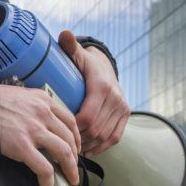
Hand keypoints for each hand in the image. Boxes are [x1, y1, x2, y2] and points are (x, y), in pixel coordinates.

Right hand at [0, 64, 80, 185]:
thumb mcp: (19, 96)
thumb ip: (33, 108)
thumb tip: (38, 124)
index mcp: (43, 100)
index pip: (70, 121)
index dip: (76, 138)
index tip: (75, 148)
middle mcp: (43, 113)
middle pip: (70, 139)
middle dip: (75, 157)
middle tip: (73, 168)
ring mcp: (34, 130)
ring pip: (64, 154)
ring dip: (69, 170)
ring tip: (69, 180)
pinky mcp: (22, 146)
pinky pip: (44, 169)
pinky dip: (48, 182)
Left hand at [57, 31, 129, 155]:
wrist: (105, 66)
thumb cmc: (85, 63)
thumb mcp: (77, 54)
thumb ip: (69, 45)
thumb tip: (64, 34)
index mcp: (101, 86)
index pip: (86, 116)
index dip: (72, 128)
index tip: (59, 130)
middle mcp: (115, 98)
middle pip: (95, 129)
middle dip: (78, 139)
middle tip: (62, 142)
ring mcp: (122, 108)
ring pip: (105, 136)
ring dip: (88, 145)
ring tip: (72, 148)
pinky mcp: (126, 115)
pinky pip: (115, 137)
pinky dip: (101, 147)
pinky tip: (88, 151)